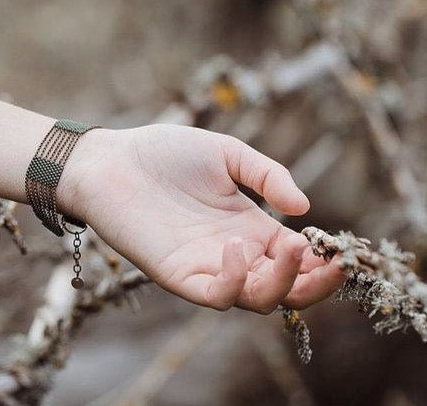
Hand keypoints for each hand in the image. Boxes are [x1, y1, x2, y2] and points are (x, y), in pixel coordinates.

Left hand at [59, 124, 344, 312]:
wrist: (113, 160)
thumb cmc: (167, 153)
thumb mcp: (228, 154)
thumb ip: (267, 177)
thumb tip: (304, 208)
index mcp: (249, 226)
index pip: (293, 257)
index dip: (320, 260)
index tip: (338, 249)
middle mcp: (233, 251)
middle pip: (282, 287)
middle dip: (313, 283)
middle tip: (329, 262)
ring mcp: (206, 265)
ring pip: (255, 298)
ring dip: (282, 283)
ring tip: (290, 248)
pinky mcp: (177, 274)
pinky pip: (216, 295)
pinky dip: (235, 281)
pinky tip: (236, 245)